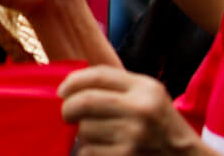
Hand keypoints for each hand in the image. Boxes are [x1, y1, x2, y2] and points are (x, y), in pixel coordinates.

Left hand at [59, 66, 207, 153]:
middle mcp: (142, 109)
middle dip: (68, 108)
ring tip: (97, 135)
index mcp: (146, 88)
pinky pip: (89, 151)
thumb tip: (70, 85)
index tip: (62, 91)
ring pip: (85, 129)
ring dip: (82, 134)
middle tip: (66, 114)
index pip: (98, 76)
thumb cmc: (161, 125)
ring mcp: (135, 135)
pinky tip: (103, 150)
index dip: (72, 81)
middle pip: (84, 102)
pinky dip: (89, 151)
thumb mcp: (148, 96)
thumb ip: (117, 86)